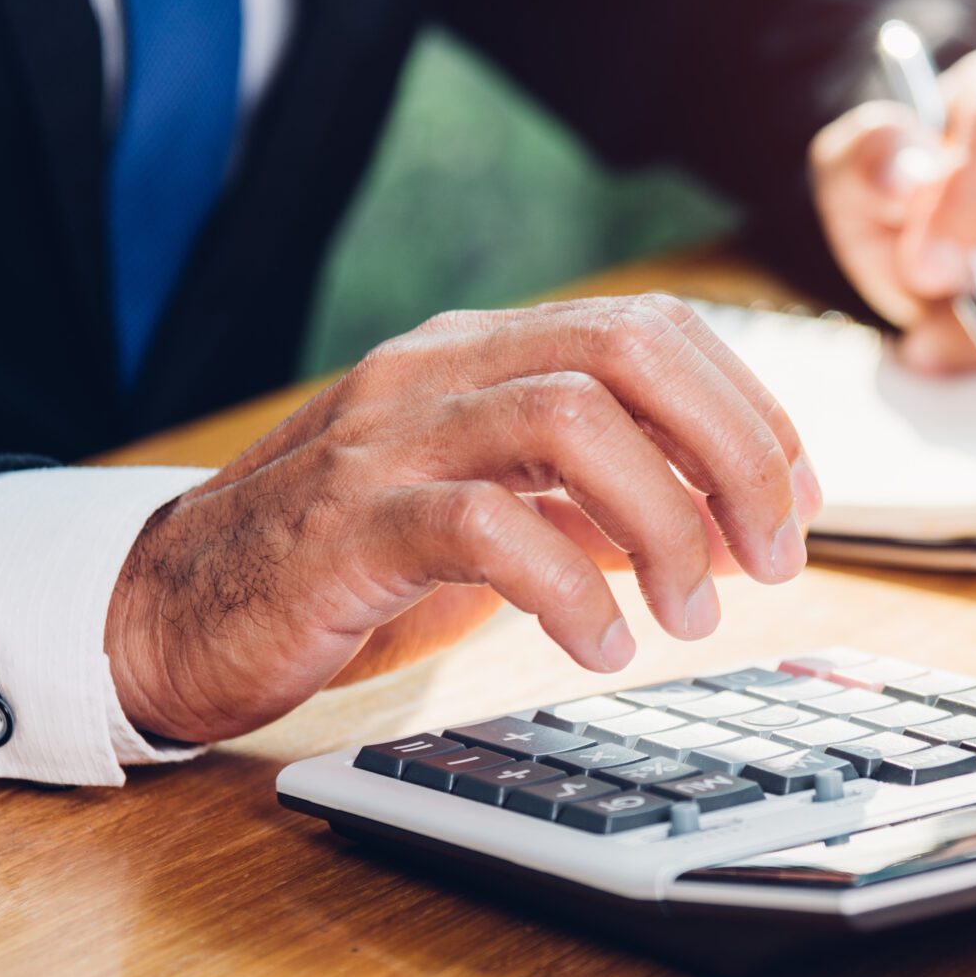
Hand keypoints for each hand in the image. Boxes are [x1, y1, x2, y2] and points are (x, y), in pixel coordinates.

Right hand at [103, 295, 823, 742]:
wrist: (175, 610)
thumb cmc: (352, 564)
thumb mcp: (500, 516)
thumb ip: (601, 506)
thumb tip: (731, 524)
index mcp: (484, 352)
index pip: (653, 330)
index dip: (750, 408)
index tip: (801, 498)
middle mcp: (441, 369)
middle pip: (630, 352)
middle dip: (735, 451)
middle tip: (775, 556)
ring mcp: (391, 438)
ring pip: (573, 421)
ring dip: (668, 522)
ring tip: (696, 613)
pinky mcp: (349, 523)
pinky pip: (489, 525)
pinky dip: (572, 588)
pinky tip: (602, 646)